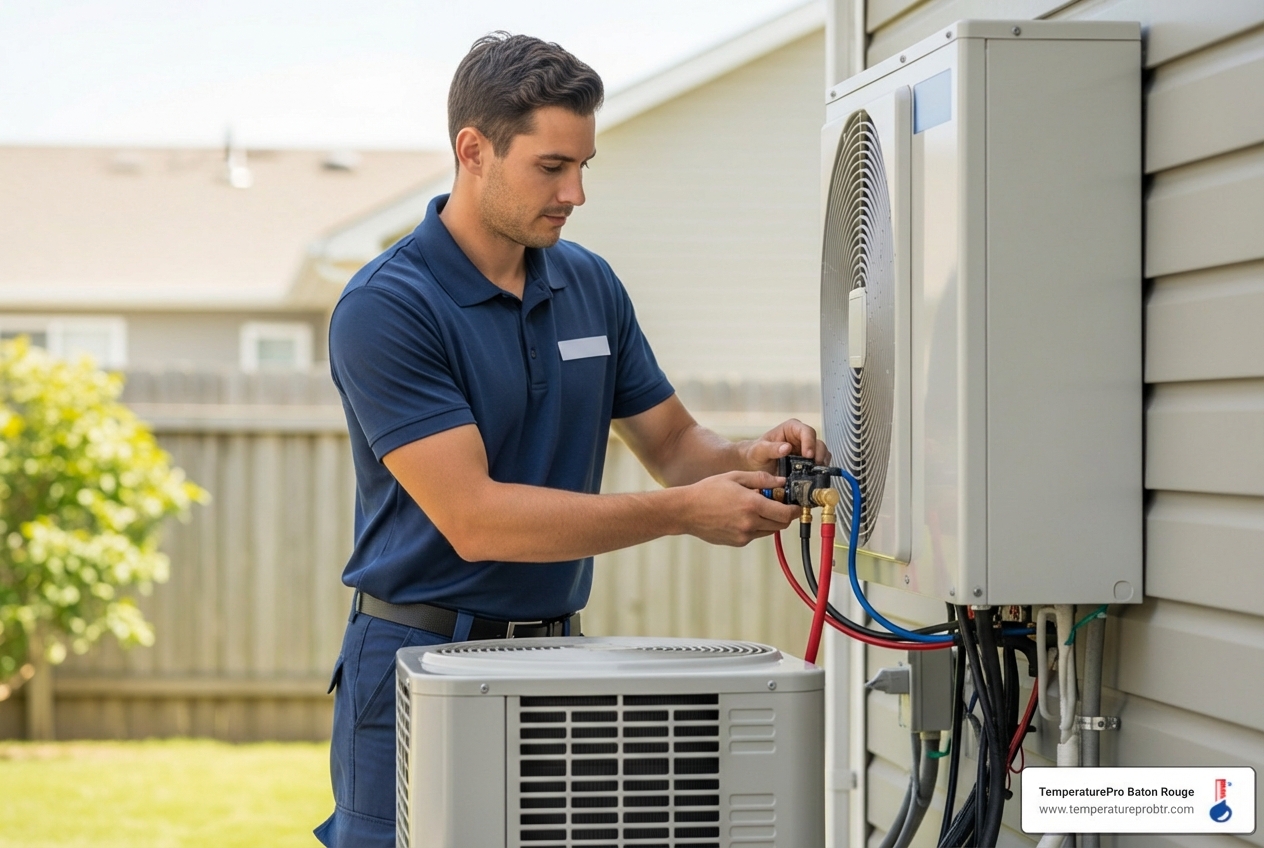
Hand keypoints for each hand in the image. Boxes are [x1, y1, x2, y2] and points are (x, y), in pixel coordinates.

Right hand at [678, 470, 799, 546]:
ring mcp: (744, 535)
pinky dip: (756, 526)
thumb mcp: (735, 477)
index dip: (794, 509)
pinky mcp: (738, 542)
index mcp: (752, 505)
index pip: (786, 513)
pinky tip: (743, 515)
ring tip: (757, 507)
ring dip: (770, 520)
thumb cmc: (708, 491)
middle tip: (778, 503)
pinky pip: (755, 535)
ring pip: (769, 531)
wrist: (686, 511)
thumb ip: (761, 479)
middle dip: (784, 515)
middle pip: (781, 524)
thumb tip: (781, 482)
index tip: (795, 504)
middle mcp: (750, 523)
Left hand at [739, 418, 830, 471]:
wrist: (753, 466)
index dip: (810, 442)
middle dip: (818, 455)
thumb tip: (787, 447)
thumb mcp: (759, 451)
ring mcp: (806, 450)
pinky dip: (819, 471)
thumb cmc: (755, 454)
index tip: (808, 455)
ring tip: (815, 474)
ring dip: (821, 464)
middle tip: (814, 467)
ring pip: (821, 453)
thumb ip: (771, 448)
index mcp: (791, 428)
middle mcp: (801, 437)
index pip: (806, 431)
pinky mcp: (808, 462)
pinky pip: (819, 464)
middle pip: (817, 443)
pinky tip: (813, 477)